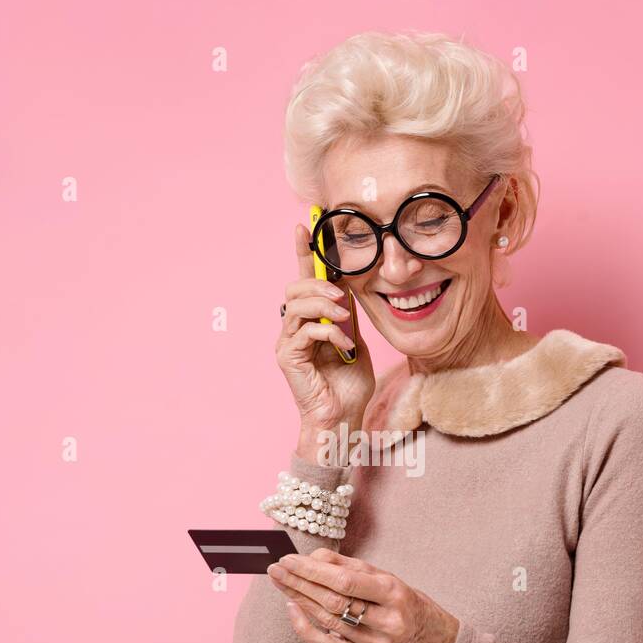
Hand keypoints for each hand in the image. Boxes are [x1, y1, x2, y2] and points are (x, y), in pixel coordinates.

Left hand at [266, 548, 459, 642]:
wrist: (430, 638)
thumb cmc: (403, 599)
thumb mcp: (385, 575)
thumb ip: (348, 566)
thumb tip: (312, 557)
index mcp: (392, 591)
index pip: (344, 581)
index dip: (312, 570)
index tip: (288, 559)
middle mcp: (385, 619)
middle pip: (332, 602)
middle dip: (299, 583)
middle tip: (275, 569)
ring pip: (327, 621)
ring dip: (298, 600)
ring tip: (280, 582)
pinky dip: (306, 628)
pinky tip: (293, 609)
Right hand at [278, 225, 375, 454]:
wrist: (343, 417)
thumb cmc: (349, 384)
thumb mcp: (355, 339)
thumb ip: (349, 314)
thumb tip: (349, 286)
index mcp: (310, 320)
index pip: (304, 279)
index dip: (304, 251)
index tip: (306, 224)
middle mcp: (293, 327)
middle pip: (296, 286)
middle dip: (319, 284)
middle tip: (342, 296)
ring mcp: (287, 342)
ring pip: (296, 304)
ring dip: (324, 306)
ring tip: (344, 319)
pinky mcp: (286, 357)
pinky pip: (304, 330)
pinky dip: (327, 332)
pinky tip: (341, 343)